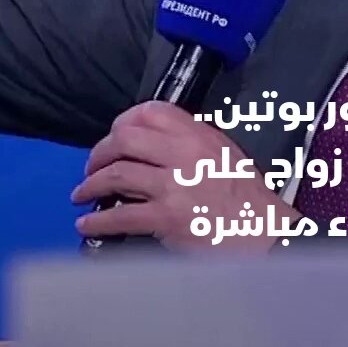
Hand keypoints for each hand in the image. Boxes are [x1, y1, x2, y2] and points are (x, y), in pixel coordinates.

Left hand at [71, 101, 300, 252]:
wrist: (265, 235)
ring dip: (91, 184)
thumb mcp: (226, 156)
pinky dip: (98, 221)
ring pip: (117, 174)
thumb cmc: (249, 200)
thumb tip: (157, 147)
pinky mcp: (167, 217)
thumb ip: (194, 145)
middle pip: (125, 139)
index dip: (124, 121)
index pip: (152, 111)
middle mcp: (184, 153)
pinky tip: (88, 224)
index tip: (113, 136)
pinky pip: (121, 216)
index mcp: (199, 135)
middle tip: (91, 167)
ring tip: (82, 193)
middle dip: (99, 153)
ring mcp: (174, 185)